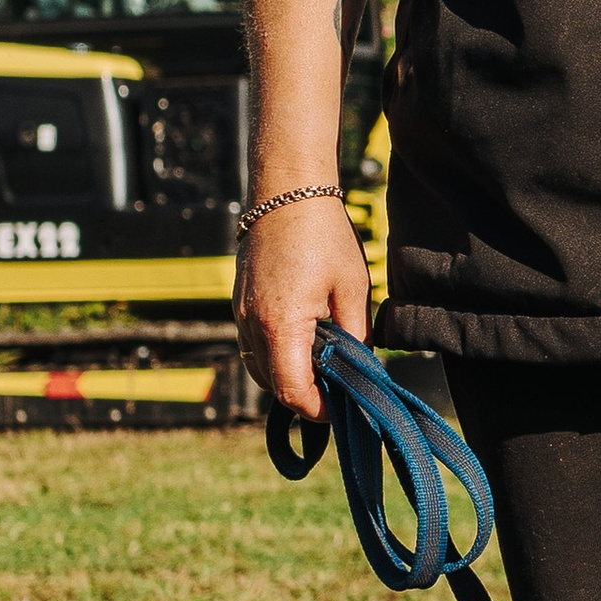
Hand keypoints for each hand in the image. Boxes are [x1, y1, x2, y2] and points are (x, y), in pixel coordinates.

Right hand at [235, 192, 371, 415]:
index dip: (317, 409)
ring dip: (288, 376)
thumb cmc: (324, 235)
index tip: (341, 408)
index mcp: (282, 325)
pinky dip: (276, 355)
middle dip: (304, 395)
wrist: (286, 191)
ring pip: (260, 368)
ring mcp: (241, 314)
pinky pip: (253, 346)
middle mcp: (253, 325)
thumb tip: (361, 370)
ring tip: (324, 367)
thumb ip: (355, 336)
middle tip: (338, 389)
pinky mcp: (240, 303)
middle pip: (273, 385)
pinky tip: (305, 343)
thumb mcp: (353, 288)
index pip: (292, 391)